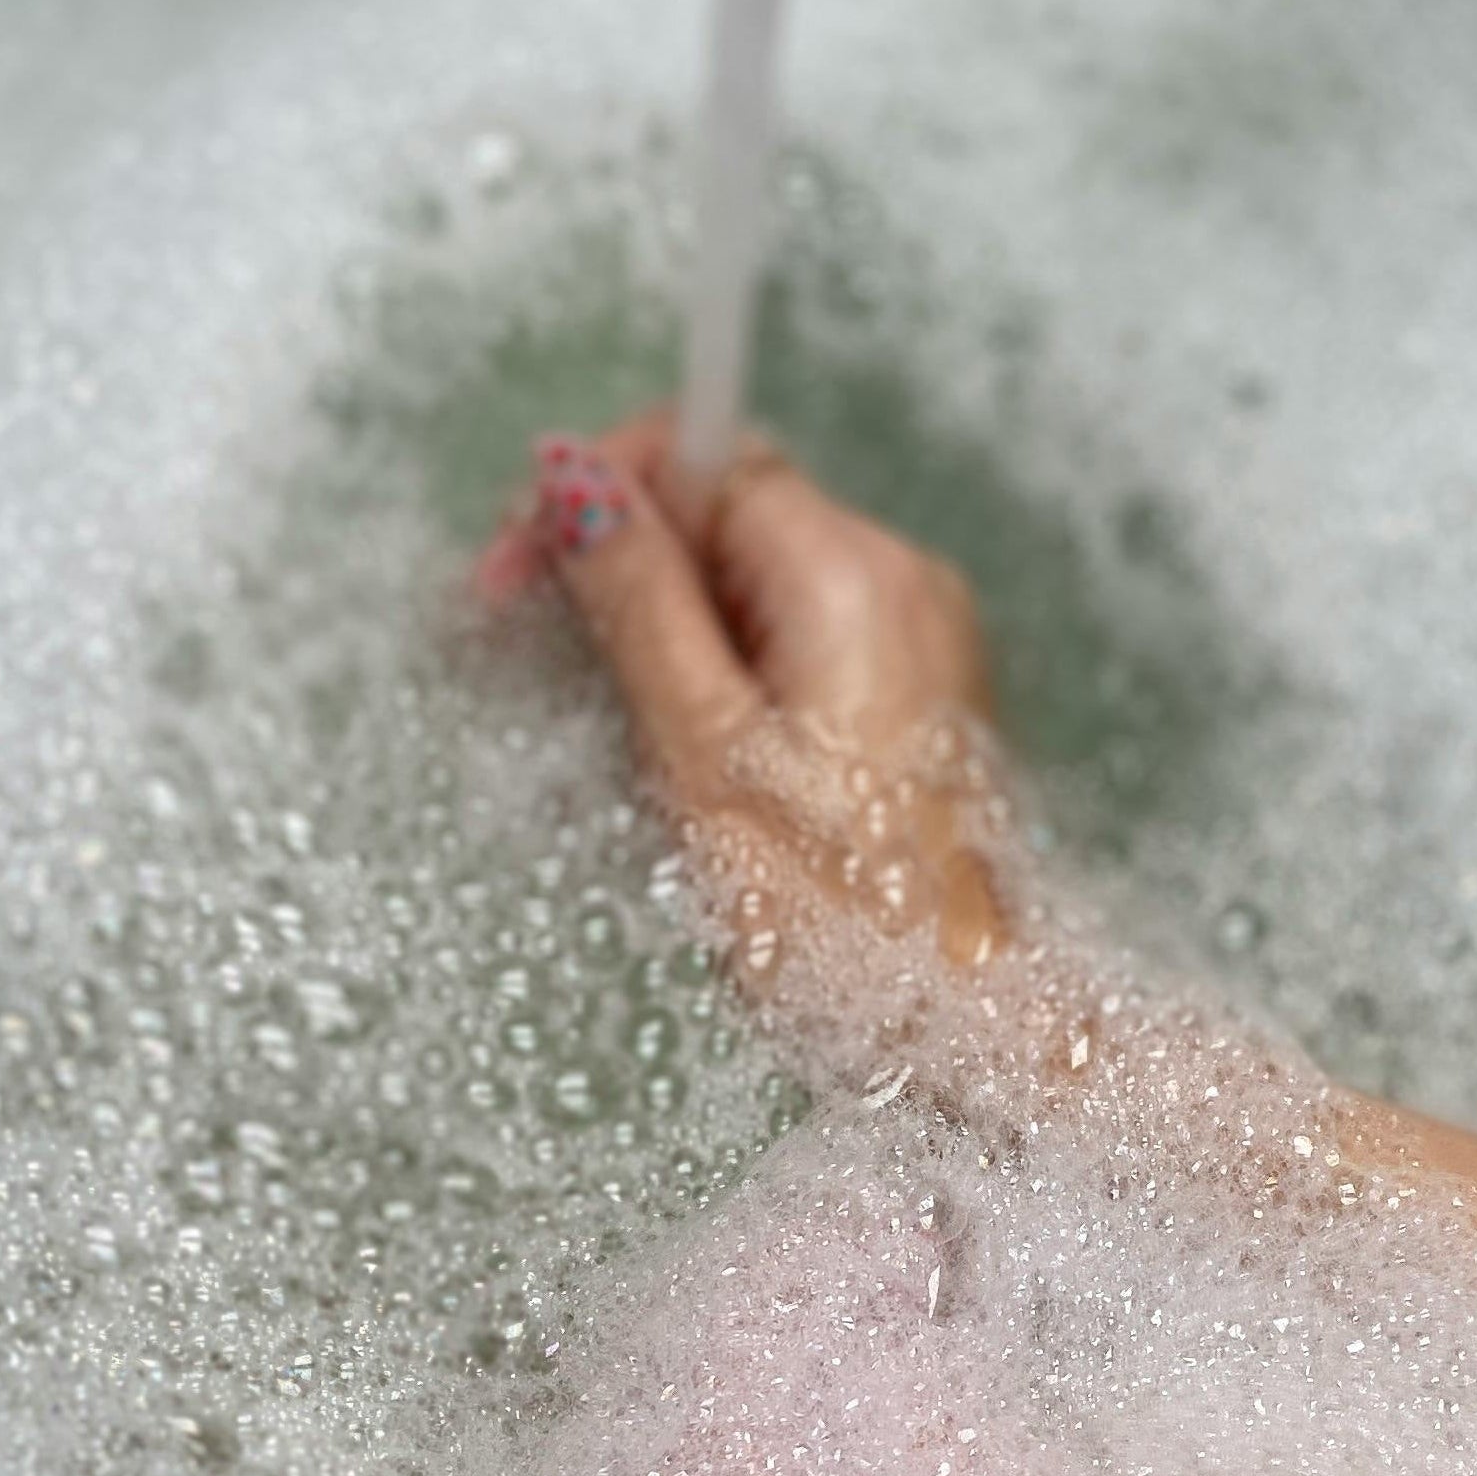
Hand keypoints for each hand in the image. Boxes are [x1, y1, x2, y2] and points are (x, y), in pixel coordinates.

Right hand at [480, 407, 1008, 973]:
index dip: (595, 495)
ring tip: (631, 735)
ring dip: (673, 629)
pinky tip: (700, 757)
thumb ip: (637, 604)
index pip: (702, 452)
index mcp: (847, 575)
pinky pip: (802, 638)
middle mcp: (901, 578)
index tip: (513, 573)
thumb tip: (575, 484)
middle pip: (730, 510)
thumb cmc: (834, 914)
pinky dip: (733, 672)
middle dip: (627, 566)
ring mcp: (921, 634)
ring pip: (759, 580)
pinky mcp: (920, 693)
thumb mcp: (700, 753)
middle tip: (541, 653)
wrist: (963, 1023)